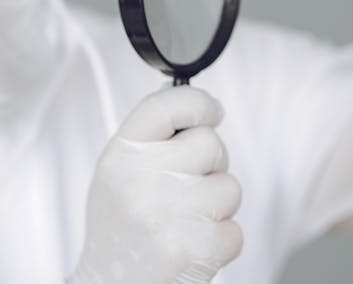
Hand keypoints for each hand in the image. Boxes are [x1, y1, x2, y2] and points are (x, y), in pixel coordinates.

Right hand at [67, 87, 242, 283]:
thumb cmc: (119, 228)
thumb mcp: (117, 174)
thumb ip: (149, 139)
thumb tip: (192, 103)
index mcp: (120, 156)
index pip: (165, 105)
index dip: (198, 102)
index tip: (211, 111)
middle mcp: (140, 181)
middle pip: (211, 144)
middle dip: (211, 164)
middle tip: (186, 187)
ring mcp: (167, 215)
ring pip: (229, 188)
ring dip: (217, 206)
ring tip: (185, 221)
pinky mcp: (192, 249)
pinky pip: (235, 230)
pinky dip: (221, 240)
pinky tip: (192, 245)